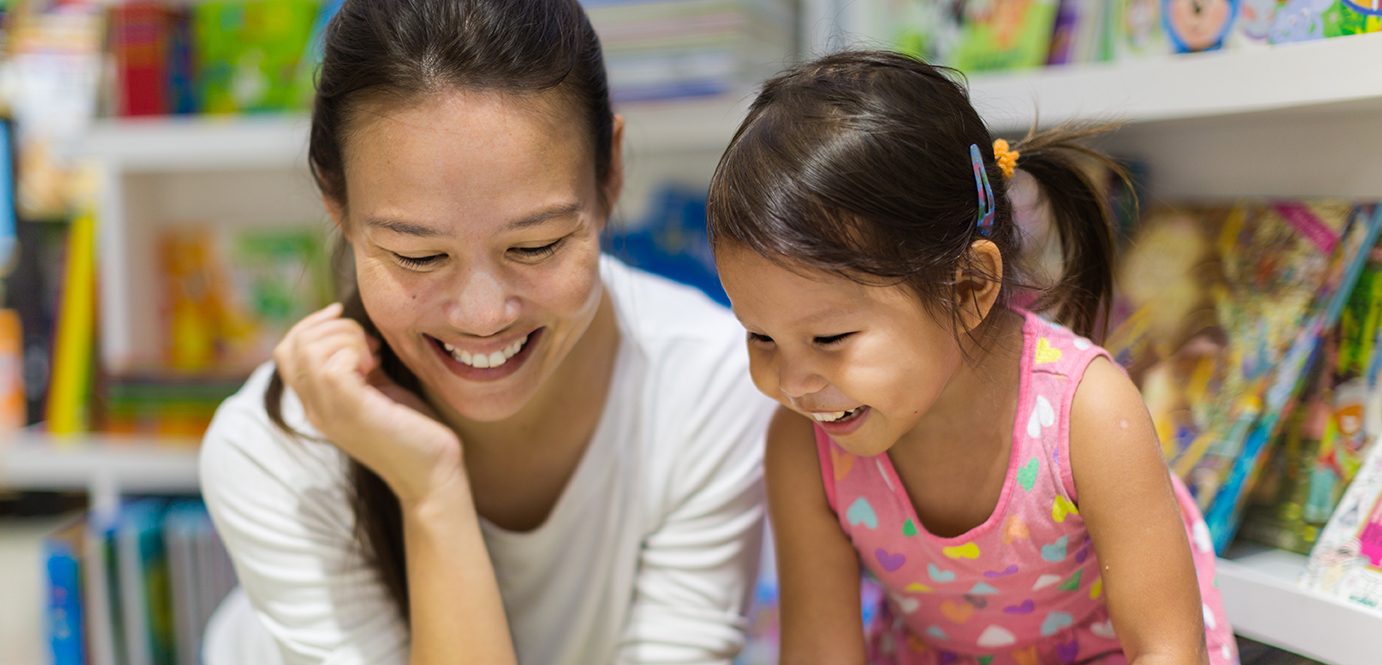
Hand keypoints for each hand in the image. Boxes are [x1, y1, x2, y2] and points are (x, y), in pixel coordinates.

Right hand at [274, 303, 465, 506]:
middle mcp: (315, 409)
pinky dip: (356, 351)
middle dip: (334, 327)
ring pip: (310, 350)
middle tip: (370, 344)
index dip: (311, 324)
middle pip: (294, 345)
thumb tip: (354, 332)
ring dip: (347, 337)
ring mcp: (330, 412)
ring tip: (375, 356)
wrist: (432, 474)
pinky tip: (377, 366)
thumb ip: (359, 365)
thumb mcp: (378, 389)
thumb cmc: (412, 430)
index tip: (342, 315)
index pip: (285, 351)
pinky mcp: (353, 411)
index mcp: (317, 403)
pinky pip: (334, 365)